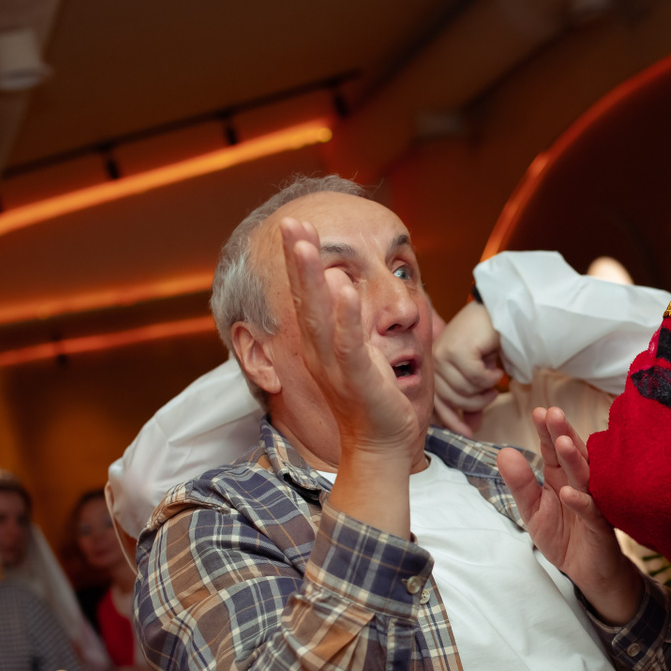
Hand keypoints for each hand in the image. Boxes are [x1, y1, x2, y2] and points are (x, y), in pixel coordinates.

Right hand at [280, 217, 417, 456]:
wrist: (380, 448)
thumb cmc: (372, 398)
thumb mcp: (357, 351)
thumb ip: (347, 318)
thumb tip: (339, 280)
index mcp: (320, 345)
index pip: (306, 296)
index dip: (299, 262)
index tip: (295, 226)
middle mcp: (320, 353)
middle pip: (304, 300)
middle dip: (297, 260)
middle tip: (290, 222)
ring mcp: (336, 367)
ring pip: (319, 317)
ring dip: (310, 278)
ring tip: (303, 244)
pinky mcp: (359, 381)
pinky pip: (349, 346)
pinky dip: (344, 317)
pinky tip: (342, 289)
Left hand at [433, 299, 503, 435]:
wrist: (497, 313)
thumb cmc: (487, 342)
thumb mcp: (477, 375)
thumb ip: (472, 399)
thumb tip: (472, 426)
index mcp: (435, 369)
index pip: (437, 404)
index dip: (452, 421)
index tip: (469, 433)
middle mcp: (434, 363)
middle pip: (453, 400)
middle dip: (476, 403)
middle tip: (491, 394)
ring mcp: (443, 356)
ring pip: (465, 391)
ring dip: (485, 389)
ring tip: (493, 378)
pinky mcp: (457, 351)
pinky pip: (475, 379)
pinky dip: (490, 378)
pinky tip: (495, 368)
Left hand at [495, 407, 641, 623]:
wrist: (588, 571)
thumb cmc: (562, 535)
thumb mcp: (532, 510)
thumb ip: (519, 483)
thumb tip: (503, 452)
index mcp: (562, 477)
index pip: (554, 450)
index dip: (547, 431)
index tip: (539, 411)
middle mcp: (580, 484)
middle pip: (572, 455)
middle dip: (563, 433)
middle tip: (553, 412)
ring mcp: (593, 504)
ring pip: (585, 478)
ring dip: (575, 461)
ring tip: (563, 443)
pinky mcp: (600, 527)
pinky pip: (591, 512)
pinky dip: (580, 502)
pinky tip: (568, 492)